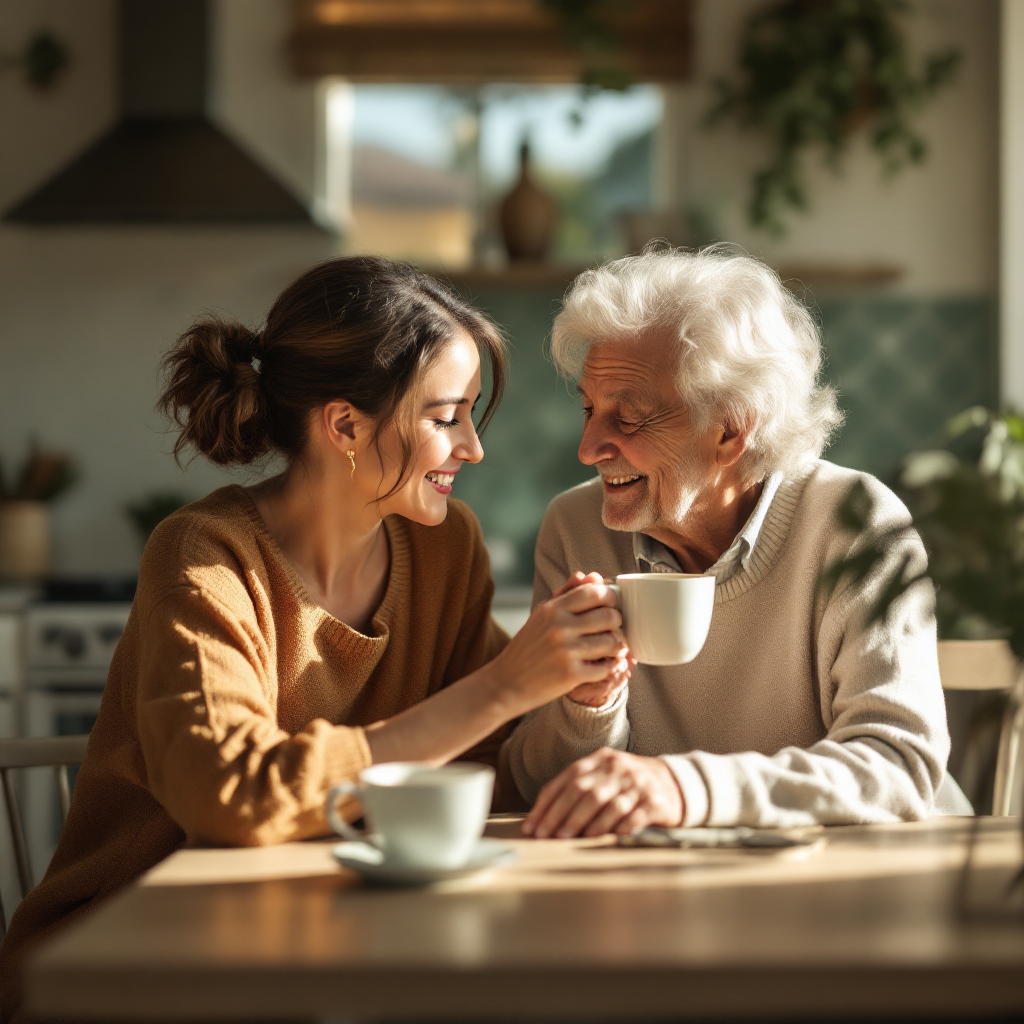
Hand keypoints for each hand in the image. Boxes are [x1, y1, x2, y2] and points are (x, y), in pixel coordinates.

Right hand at [488, 577, 626, 715]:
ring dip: (614, 647)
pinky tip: (598, 666)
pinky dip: (606, 667)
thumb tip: (596, 576)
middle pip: (610, 616)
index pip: (595, 592)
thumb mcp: (542, 615)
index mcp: (553, 609)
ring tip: (606, 649)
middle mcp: (559, 627)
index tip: (610, 606)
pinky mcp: (571, 675)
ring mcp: (566, 651)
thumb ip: (569, 593)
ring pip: (612, 642)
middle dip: (616, 623)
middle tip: (611, 629)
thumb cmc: (528, 647)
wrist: (506, 682)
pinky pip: (605, 667)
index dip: (610, 598)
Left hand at [521, 748, 683, 838]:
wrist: (675, 782)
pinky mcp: (656, 802)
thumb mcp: (605, 776)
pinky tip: (603, 840)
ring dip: (585, 824)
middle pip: (584, 791)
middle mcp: (618, 768)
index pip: (567, 780)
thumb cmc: (628, 784)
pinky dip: (616, 830)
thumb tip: (543, 819)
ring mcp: (638, 784)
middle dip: (561, 815)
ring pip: (606, 804)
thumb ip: (578, 789)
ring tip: (569, 839)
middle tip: (546, 836)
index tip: (532, 827)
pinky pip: (633, 817)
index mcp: (601, 759)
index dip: (547, 804)